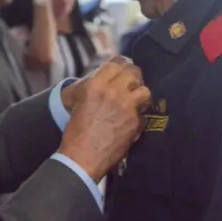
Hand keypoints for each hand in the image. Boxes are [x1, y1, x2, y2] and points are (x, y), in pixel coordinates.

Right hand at [58, 56, 150, 182]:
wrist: (82, 157)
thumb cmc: (76, 130)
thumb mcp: (80, 100)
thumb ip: (94, 86)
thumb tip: (108, 78)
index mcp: (95, 84)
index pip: (116, 63)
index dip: (122, 65)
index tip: (124, 69)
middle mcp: (112, 91)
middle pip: (133, 72)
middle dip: (134, 77)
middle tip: (133, 84)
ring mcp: (126, 106)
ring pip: (144, 90)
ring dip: (140, 95)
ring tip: (135, 102)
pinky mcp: (135, 122)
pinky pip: (144, 112)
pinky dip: (139, 116)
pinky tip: (131, 122)